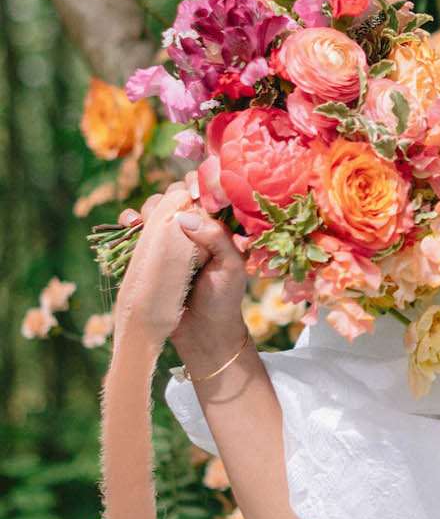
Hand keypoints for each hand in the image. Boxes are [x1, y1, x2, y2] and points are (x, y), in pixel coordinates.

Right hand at [113, 179, 247, 359]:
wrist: (203, 333)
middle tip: (172, 212)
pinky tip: (130, 224)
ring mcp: (169, 240)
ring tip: (146, 220)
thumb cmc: (224, 299)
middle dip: (171, 197)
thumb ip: (216, 238)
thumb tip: (183, 217)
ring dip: (148, 208)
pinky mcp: (150, 253)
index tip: (194, 195)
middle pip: (176, 196)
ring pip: (154, 209)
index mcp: (217, 226)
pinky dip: (129, 221)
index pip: (207, 192)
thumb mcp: (231, 266)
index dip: (199, 186)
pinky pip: (135, 230)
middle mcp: (192, 228)